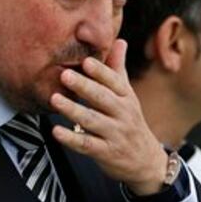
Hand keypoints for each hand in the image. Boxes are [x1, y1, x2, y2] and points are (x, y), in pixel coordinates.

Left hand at [50, 39, 167, 194]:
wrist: (145, 161)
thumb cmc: (129, 121)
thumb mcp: (127, 96)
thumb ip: (118, 70)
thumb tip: (120, 40)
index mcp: (126, 97)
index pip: (114, 81)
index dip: (101, 72)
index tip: (86, 61)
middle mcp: (123, 114)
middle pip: (103, 99)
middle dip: (85, 86)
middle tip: (65, 75)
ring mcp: (115, 134)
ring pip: (93, 121)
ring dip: (73, 110)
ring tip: (54, 100)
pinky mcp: (107, 153)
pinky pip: (87, 145)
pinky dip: (71, 138)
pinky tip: (56, 131)